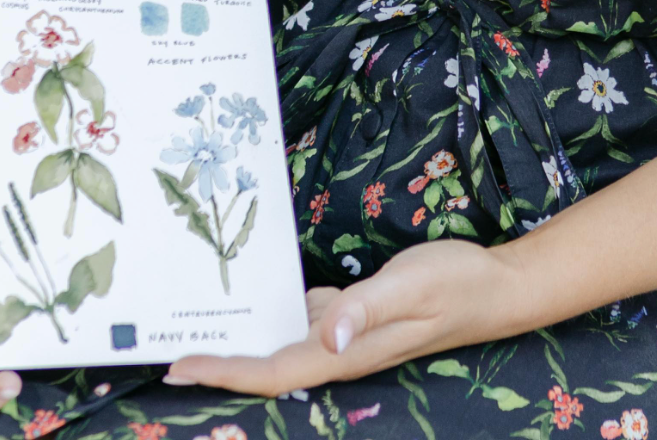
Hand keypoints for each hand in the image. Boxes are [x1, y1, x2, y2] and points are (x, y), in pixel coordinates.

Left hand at [165, 239, 527, 396]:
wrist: (496, 286)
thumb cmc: (456, 284)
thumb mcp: (410, 287)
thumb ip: (365, 309)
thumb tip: (326, 338)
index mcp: (345, 352)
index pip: (272, 372)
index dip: (224, 373)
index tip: (177, 368)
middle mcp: (338, 350)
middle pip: (265, 366)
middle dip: (216, 362)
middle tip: (160, 346)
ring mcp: (344, 334)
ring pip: (280, 345)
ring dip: (238, 340)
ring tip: (192, 321)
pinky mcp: (350, 314)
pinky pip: (300, 320)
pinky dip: (269, 313)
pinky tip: (249, 296)